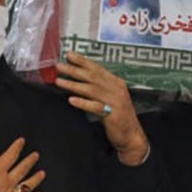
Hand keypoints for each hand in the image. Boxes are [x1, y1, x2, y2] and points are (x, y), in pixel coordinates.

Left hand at [55, 51, 148, 165]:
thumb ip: (98, 89)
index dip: (83, 61)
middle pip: (92, 77)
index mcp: (116, 83)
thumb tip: (78, 81)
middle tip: (59, 66)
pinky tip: (71, 100)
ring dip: (73, 84)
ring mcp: (115, 102)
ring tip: (59, 81)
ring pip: (91, 89)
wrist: (132, 136)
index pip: (97, 69)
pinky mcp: (112, 115)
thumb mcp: (110, 99)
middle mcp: (116, 90)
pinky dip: (83, 103)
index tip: (70, 55)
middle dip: (74, 70)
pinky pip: (95, 107)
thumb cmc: (119, 117)